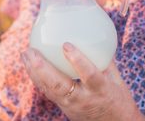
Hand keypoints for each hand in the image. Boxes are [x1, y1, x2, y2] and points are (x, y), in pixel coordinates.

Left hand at [21, 43, 144, 120]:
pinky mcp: (63, 108)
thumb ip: (105, 60)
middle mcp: (83, 99)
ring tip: (25, 54)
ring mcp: (71, 106)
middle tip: (30, 50)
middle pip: (58, 85)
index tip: (66, 44)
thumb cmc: (118, 100)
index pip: (89, 75)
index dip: (78, 60)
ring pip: (48, 89)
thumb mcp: (117, 80)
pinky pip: (48, 92)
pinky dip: (38, 77)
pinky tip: (30, 65)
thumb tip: (96, 36)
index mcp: (101, 90)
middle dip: (42, 68)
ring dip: (34, 71)